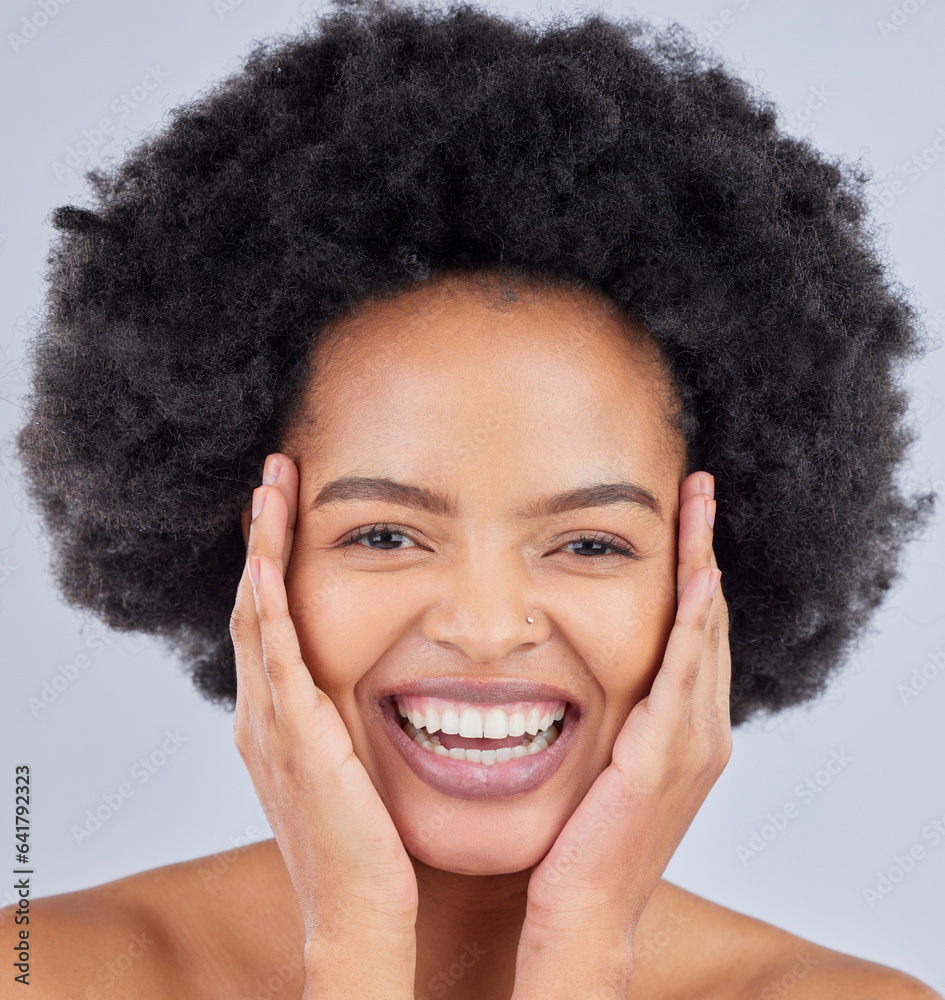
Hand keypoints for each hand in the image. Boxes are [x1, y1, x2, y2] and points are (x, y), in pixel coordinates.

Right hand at [229, 452, 417, 993]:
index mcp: (278, 717)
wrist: (360, 910)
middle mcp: (263, 713)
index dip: (270, 560)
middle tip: (272, 477)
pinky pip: (274, 658)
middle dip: (260, 537)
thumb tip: (370, 683)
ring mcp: (273, 724)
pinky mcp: (296, 738)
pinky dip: (267, 606)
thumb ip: (347, 718)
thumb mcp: (350, 763)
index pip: (267, 619)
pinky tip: (268, 562)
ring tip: (268, 490)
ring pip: (255, 616)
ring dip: (260, 550)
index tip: (285, 509)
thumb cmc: (366, 841)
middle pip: (251, 603)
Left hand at [513, 470, 730, 997]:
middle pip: (709, 617)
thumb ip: (614, 714)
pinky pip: (687, 672)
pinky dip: (695, 622)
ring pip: (705, 631)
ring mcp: (692, 741)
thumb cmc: (584, 837)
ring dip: (702, 562)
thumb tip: (584, 669)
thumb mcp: (605, 759)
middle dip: (704, 549)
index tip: (686, 516)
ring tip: (699, 505)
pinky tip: (696, 577)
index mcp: (686, 727)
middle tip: (698, 489)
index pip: (696, 630)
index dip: (694, 569)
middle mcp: (703, 727)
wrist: (584, 905)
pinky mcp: (666, 754)